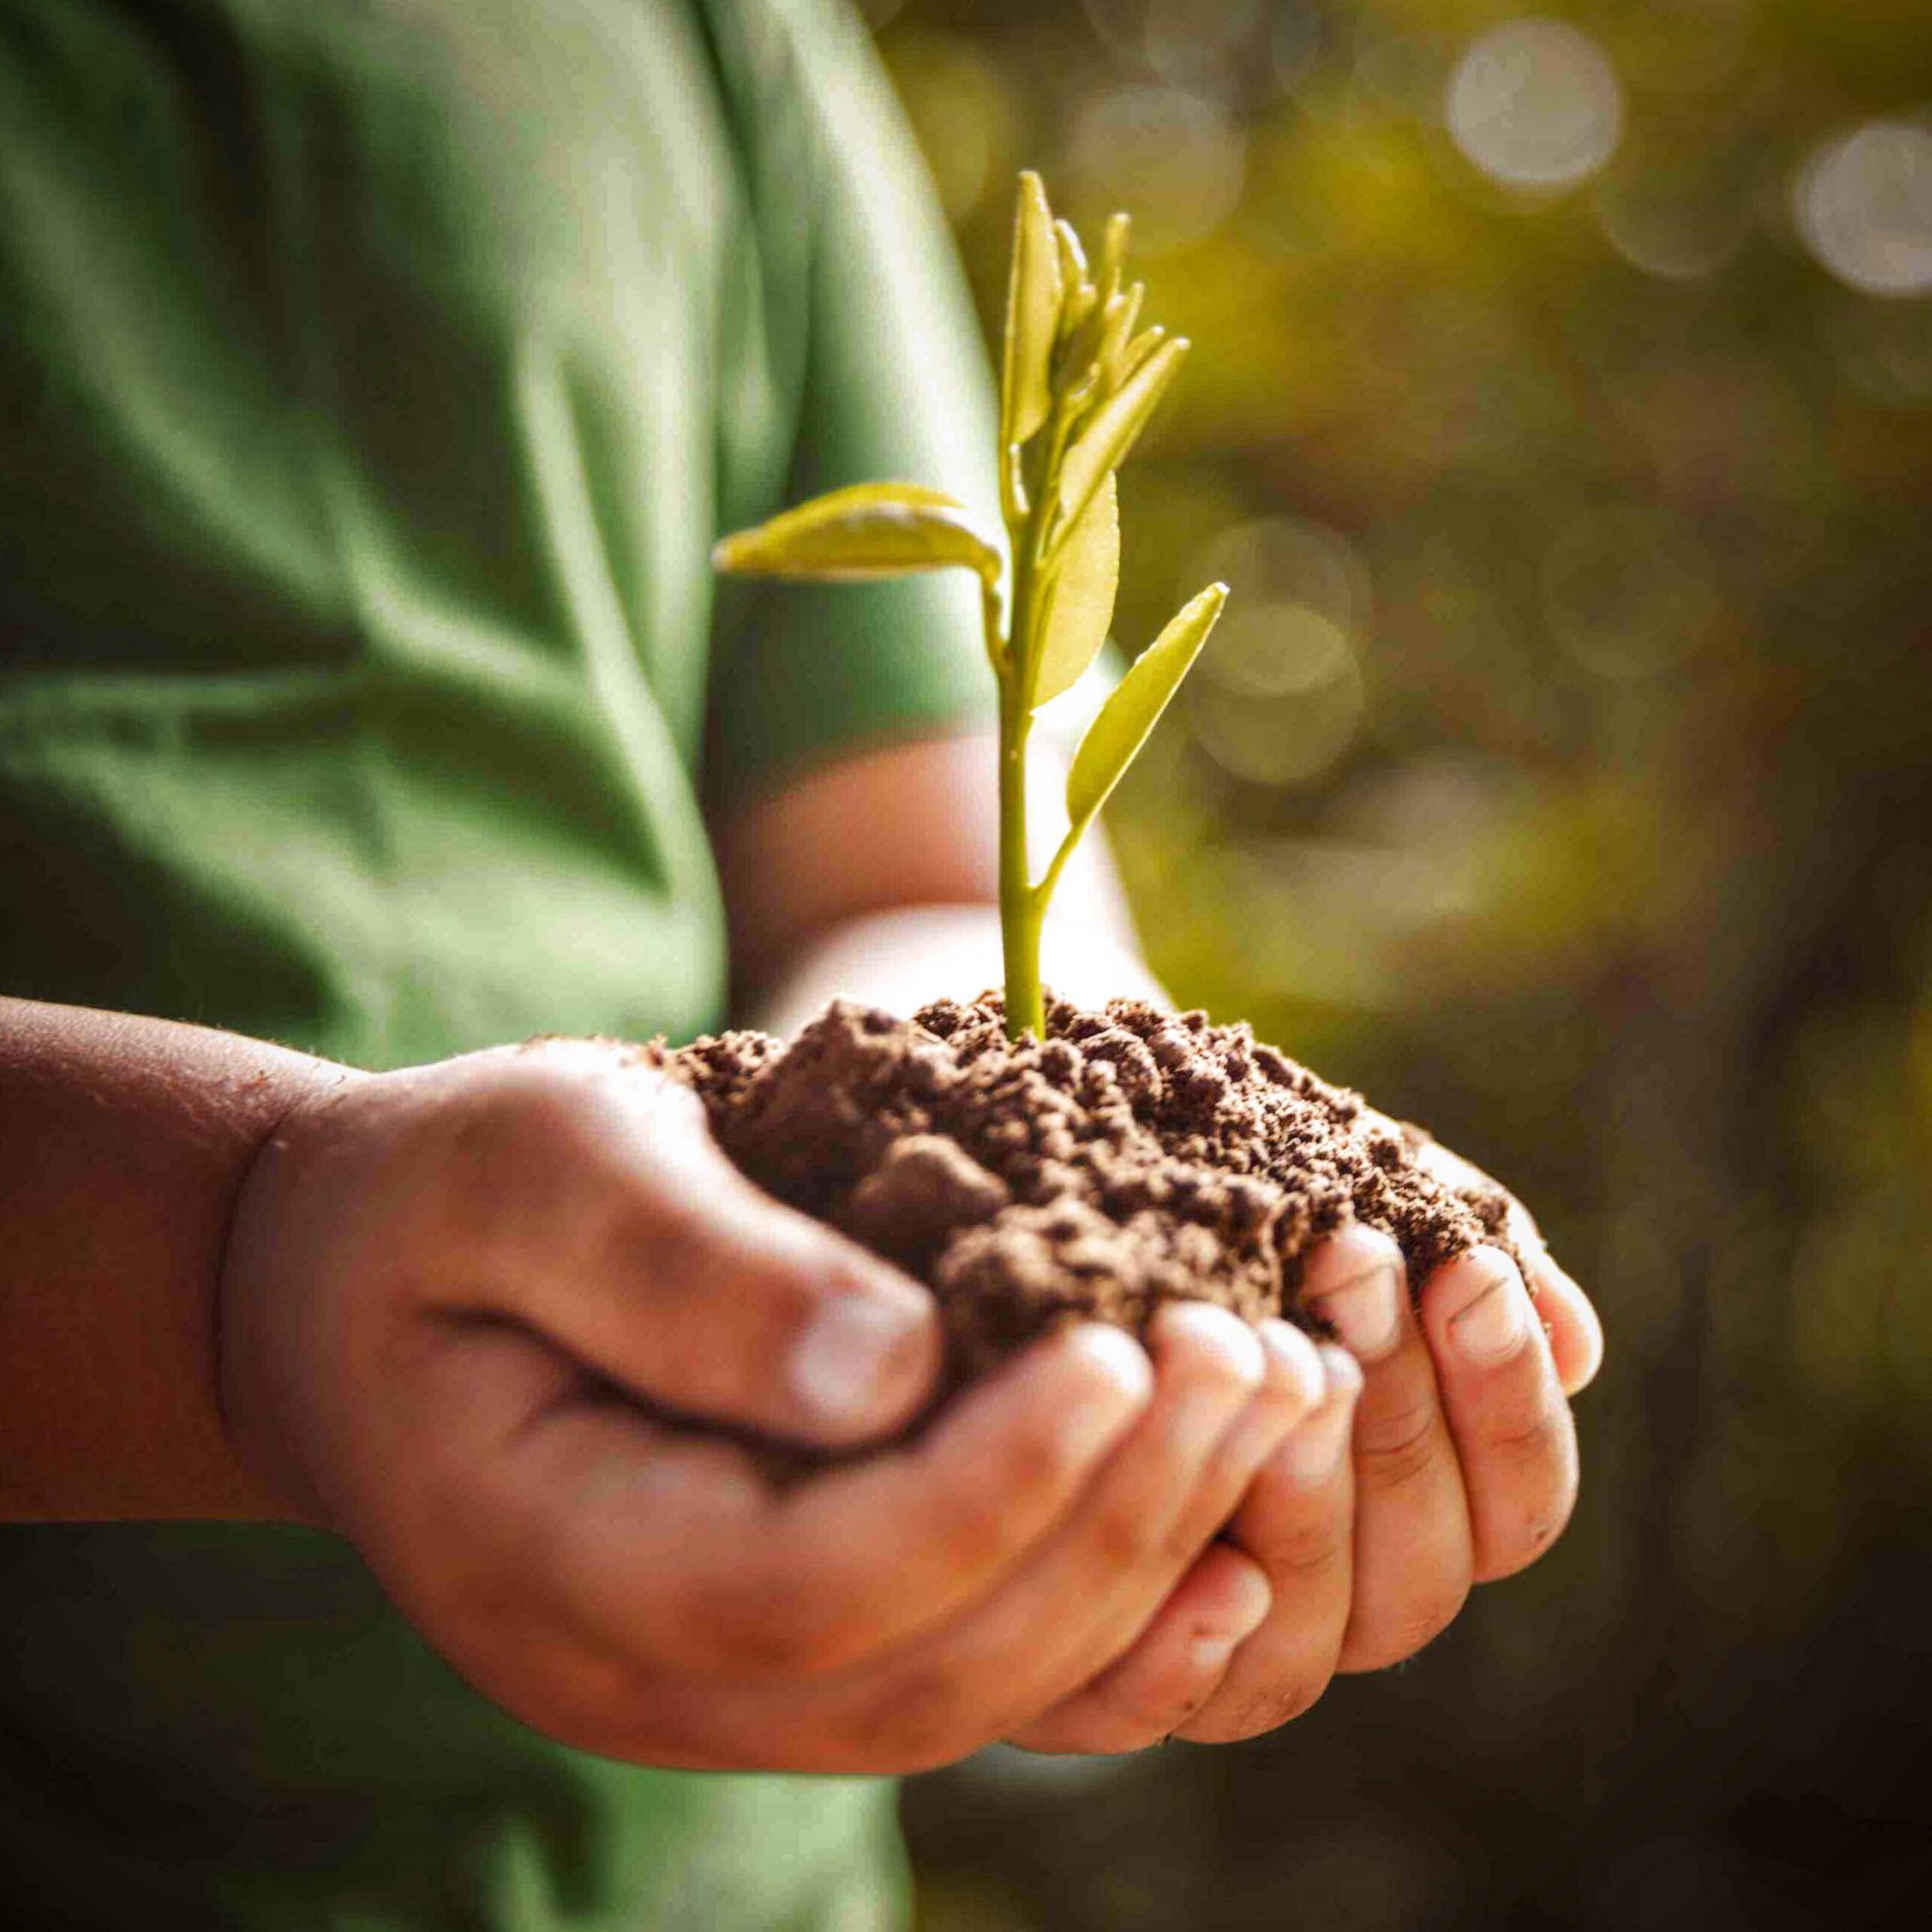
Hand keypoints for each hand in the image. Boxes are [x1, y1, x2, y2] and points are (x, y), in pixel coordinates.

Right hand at [217, 1039, 1326, 1772]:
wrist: (363, 1291)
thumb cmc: (448, 1197)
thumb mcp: (537, 1166)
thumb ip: (687, 1269)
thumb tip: (894, 1371)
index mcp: (560, 1554)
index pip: (807, 1581)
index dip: (988, 1487)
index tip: (1129, 1351)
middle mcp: (650, 1673)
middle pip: (924, 1660)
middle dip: (1113, 1518)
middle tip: (1259, 1357)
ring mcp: (724, 1686)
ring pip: (973, 1688)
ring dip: (1146, 1561)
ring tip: (1282, 1405)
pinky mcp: (793, 1645)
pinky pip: (972, 1677)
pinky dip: (1114, 1633)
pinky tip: (1233, 1553)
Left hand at [1002, 1134, 1602, 1752]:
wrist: (1020, 1177)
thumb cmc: (1197, 1188)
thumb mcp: (1327, 1188)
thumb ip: (1457, 1249)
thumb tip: (1579, 1344)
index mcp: (1398, 1505)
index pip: (1514, 1512)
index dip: (1506, 1403)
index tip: (1468, 1269)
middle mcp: (1314, 1592)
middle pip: (1418, 1583)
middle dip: (1397, 1411)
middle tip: (1345, 1257)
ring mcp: (1197, 1637)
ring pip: (1303, 1650)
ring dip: (1298, 1495)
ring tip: (1261, 1348)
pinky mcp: (1069, 1662)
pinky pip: (1140, 1711)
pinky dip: (1178, 1655)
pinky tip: (1198, 1560)